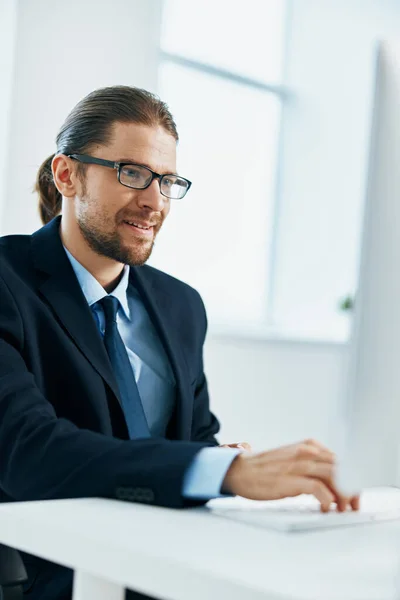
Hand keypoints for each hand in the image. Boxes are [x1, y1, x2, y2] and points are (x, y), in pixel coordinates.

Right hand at [222, 438, 359, 512]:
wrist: (240, 470)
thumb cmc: (266, 469)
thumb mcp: (293, 460)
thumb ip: (312, 466)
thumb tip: (332, 484)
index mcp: (309, 446)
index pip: (341, 460)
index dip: (352, 478)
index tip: (354, 494)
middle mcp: (306, 452)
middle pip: (341, 468)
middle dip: (351, 488)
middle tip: (352, 505)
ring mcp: (298, 464)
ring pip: (334, 476)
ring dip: (343, 495)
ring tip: (341, 509)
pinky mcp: (290, 479)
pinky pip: (318, 488)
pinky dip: (327, 500)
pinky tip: (325, 508)